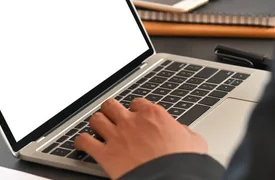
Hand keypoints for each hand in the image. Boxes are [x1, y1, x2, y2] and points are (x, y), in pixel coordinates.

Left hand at [75, 98, 207, 178]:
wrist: (170, 179)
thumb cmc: (183, 162)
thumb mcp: (194, 142)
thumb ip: (184, 132)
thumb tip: (183, 132)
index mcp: (153, 115)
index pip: (137, 103)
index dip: (134, 110)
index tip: (135, 115)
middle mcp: (132, 121)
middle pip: (111, 105)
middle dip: (111, 111)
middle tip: (113, 118)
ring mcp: (117, 136)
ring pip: (96, 119)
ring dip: (96, 124)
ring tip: (98, 129)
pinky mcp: (105, 154)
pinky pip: (84, 141)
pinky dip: (81, 142)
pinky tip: (82, 145)